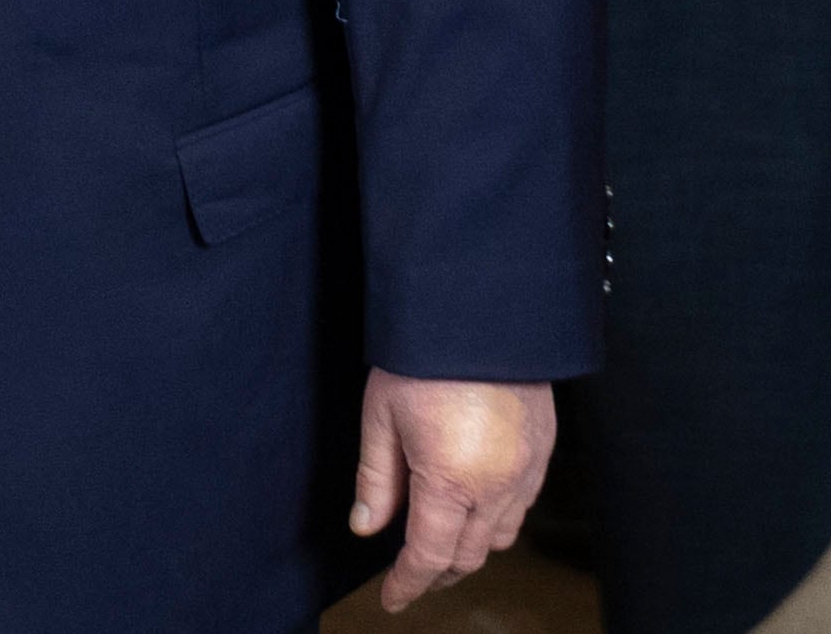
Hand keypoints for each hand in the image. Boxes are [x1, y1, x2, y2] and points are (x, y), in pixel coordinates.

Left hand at [350, 368, 555, 609]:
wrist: (482, 313)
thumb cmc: (423, 359)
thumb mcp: (381, 416)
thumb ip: (376, 478)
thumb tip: (366, 526)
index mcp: (451, 481)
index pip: (430, 555)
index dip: (408, 583)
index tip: (392, 599)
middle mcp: (498, 485)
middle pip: (469, 554)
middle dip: (438, 572)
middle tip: (411, 576)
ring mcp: (528, 470)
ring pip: (501, 535)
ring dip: (469, 548)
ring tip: (440, 543)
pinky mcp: (544, 451)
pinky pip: (523, 505)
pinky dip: (496, 519)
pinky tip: (473, 507)